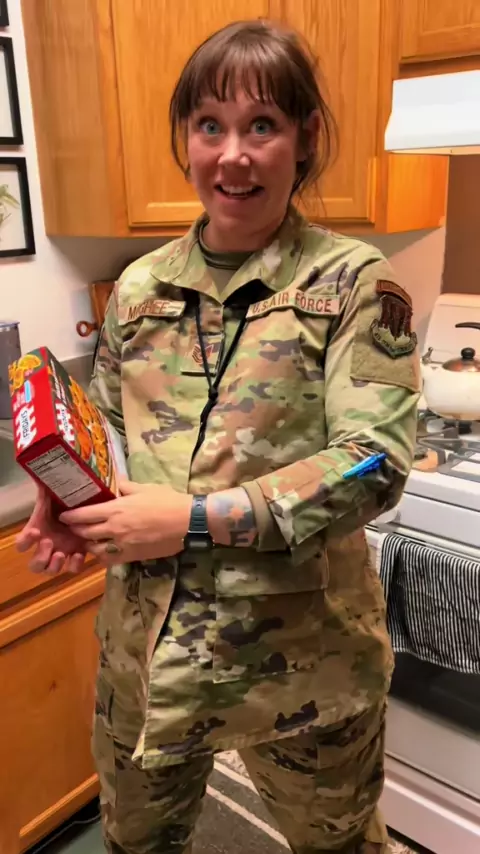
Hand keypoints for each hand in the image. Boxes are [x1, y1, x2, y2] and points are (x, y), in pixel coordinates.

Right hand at [15, 487, 86, 574]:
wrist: (85, 502)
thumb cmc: (64, 498)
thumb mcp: (52, 492)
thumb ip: (44, 486)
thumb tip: (40, 474)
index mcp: (36, 532)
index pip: (21, 545)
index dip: (25, 542)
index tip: (35, 532)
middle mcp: (46, 546)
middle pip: (35, 565)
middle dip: (40, 557)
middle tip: (49, 542)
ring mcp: (61, 552)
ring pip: (51, 570)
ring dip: (54, 565)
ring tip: (61, 553)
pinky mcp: (78, 554)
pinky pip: (73, 569)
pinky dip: (74, 565)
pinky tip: (79, 554)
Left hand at [59, 480, 192, 566]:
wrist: (186, 522)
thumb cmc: (167, 501)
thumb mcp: (145, 487)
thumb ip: (126, 486)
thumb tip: (115, 483)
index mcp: (116, 509)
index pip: (85, 514)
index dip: (71, 516)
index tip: (63, 516)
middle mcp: (115, 528)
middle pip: (86, 532)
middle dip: (76, 530)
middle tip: (71, 528)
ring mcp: (122, 544)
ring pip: (95, 548)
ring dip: (88, 544)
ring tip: (86, 540)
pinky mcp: (132, 555)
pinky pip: (110, 559)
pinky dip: (103, 556)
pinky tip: (103, 552)